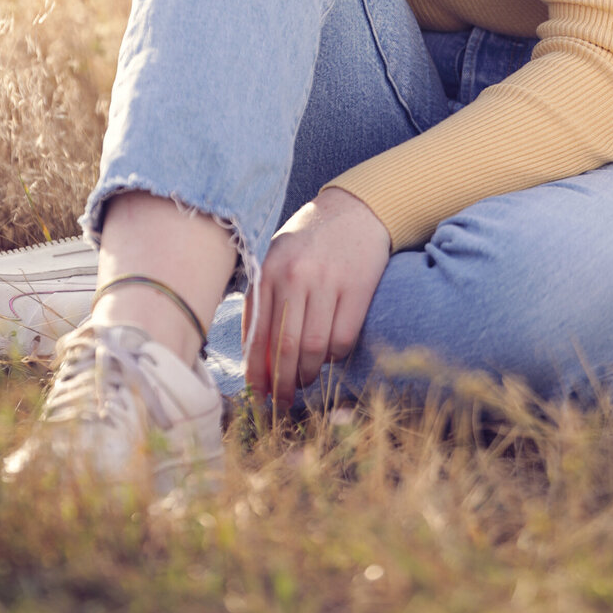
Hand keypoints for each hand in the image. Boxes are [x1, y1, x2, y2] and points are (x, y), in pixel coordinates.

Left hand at [243, 187, 391, 404]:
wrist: (355, 209)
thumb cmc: (309, 240)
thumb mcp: (277, 260)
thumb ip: (262, 302)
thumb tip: (253, 358)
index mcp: (270, 271)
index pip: (258, 335)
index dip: (256, 373)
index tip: (257, 397)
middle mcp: (296, 276)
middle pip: (285, 348)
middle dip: (282, 384)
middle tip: (282, 403)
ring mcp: (329, 281)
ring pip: (315, 348)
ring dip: (309, 374)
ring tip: (306, 379)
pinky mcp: (358, 287)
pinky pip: (344, 338)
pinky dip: (335, 356)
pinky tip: (331, 353)